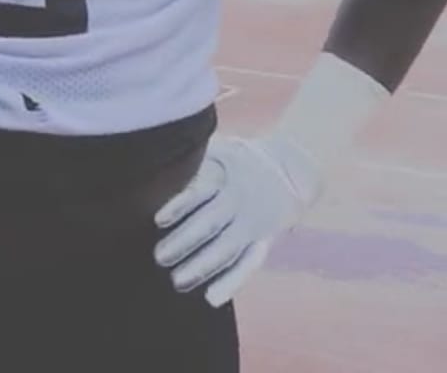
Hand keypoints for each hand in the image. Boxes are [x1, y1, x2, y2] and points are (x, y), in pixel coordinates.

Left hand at [153, 133, 320, 306]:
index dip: (179, 205)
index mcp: (225, 173)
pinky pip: (249, 264)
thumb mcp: (220, 148)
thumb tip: (156, 159)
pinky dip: (232, 282)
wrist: (290, 168)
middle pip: (210, 223)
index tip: (158, 220)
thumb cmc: (238, 158)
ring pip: (227, 248)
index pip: (200, 190)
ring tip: (177, 281)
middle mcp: (239, 200)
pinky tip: (212, 298)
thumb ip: (194, 157)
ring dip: (201, 267)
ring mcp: (253, 223)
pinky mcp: (265, 241)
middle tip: (159, 257)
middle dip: (184, 242)